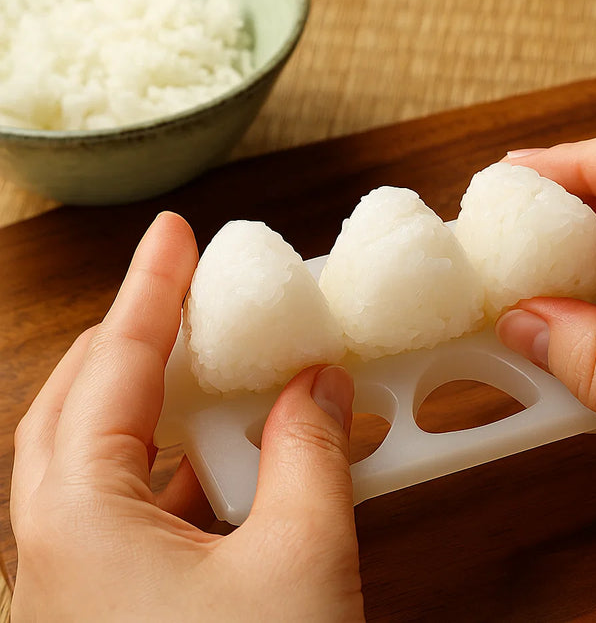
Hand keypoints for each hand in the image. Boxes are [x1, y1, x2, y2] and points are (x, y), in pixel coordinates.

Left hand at [11, 213, 364, 620]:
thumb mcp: (302, 559)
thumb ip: (312, 455)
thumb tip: (321, 388)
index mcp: (79, 519)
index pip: (115, 367)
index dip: (152, 290)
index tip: (174, 235)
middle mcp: (51, 552)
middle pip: (80, 408)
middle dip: (140, 344)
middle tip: (190, 299)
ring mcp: (70, 589)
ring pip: (99, 467)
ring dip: (164, 416)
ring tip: (225, 381)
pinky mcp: (104, 614)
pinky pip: (125, 518)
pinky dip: (176, 476)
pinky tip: (234, 471)